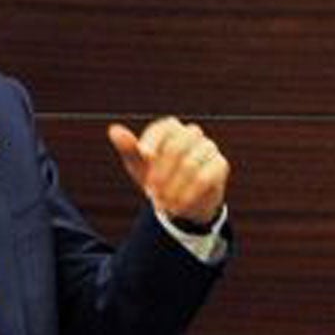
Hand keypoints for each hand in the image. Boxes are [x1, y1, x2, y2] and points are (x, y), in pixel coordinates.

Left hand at [107, 117, 228, 226]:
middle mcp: (193, 134)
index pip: (164, 127)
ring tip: (162, 203)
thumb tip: (114, 130)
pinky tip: (178, 207)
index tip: (144, 156)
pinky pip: (205, 177)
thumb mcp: (139, 165)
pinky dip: (188, 194)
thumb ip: (128, 148)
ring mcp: (209, 148)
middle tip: (151, 192)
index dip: (153, 141)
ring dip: (173, 187)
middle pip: (177, 146)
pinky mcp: (220, 165)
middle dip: (161, 171)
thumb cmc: (157, 177)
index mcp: (172, 129)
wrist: (181, 201)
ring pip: (190, 163)